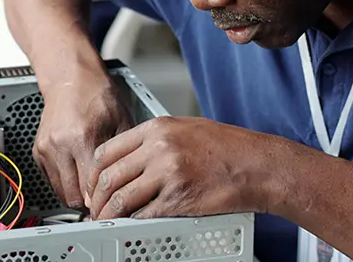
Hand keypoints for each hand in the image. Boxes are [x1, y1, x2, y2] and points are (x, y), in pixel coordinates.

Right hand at [32, 75, 133, 209]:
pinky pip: (51, 181)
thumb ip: (119, 156)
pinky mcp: (38, 150)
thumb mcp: (122, 122)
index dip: (103, 200)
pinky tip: (78, 174)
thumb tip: (122, 184)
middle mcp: (60, 145)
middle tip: (103, 201)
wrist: (71, 78)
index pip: (91, 187)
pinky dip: (65, 184)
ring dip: (77, 195)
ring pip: (61, 192)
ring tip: (92, 189)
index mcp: (83, 137)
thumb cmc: (98, 95)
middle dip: (90, 203)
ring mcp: (46, 148)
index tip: (112, 203)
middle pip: (74, 195)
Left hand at [87, 116, 291, 219]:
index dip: (95, 173)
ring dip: (110, 214)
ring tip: (107, 221)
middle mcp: (158, 148)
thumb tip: (131, 157)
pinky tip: (129, 225)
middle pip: (109, 176)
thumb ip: (156, 140)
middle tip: (96, 208)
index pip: (107, 150)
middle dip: (97, 197)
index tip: (94, 184)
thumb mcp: (187, 129)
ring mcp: (167, 173)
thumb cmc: (230, 148)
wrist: (259, 166)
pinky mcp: (178, 198)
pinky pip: (144, 214)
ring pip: (122, 198)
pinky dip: (132, 223)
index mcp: (157, 128)